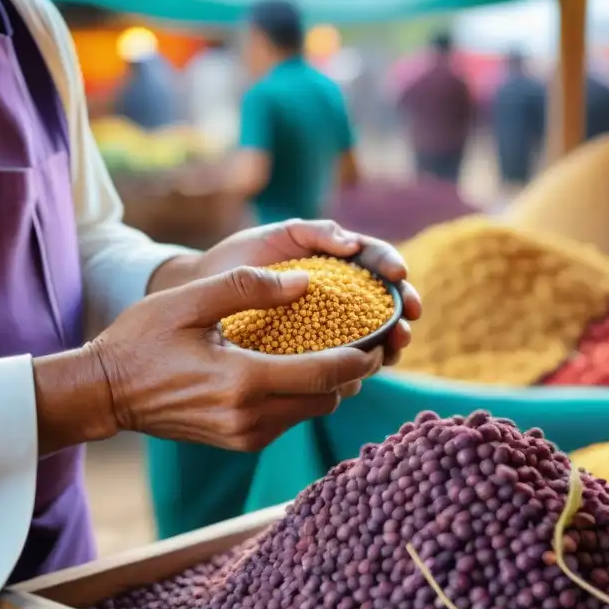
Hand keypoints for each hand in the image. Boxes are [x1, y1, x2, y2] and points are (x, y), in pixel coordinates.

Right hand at [85, 266, 383, 450]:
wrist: (107, 393)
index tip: (379, 337)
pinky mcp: (240, 442)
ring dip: (330, 386)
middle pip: (328, 398)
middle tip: (366, 342)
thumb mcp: (189, 301)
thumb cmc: (142, 341)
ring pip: (311, 412)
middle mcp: (251, 417)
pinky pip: (289, 419)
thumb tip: (305, 281)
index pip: (325, 373)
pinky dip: (305, 397)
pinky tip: (301, 369)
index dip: (360, 357)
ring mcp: (246, 436)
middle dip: (353, 373)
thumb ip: (248, 286)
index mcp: (243, 382)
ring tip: (339, 352)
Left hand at [195, 219, 421, 365]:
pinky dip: (353, 370)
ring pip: (370, 339)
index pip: (376, 262)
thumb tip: (353, 245)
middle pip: (384, 305)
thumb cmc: (242, 257)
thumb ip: (316, 233)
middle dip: (400, 314)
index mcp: (338, 263)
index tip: (399, 275)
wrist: (203, 292)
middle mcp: (340, 297)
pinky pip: (338, 365)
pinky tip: (358, 376)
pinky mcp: (311, 355)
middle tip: (405, 324)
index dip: (392, 267)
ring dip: (387, 346)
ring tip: (390, 351)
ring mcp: (328, 328)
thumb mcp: (281, 235)